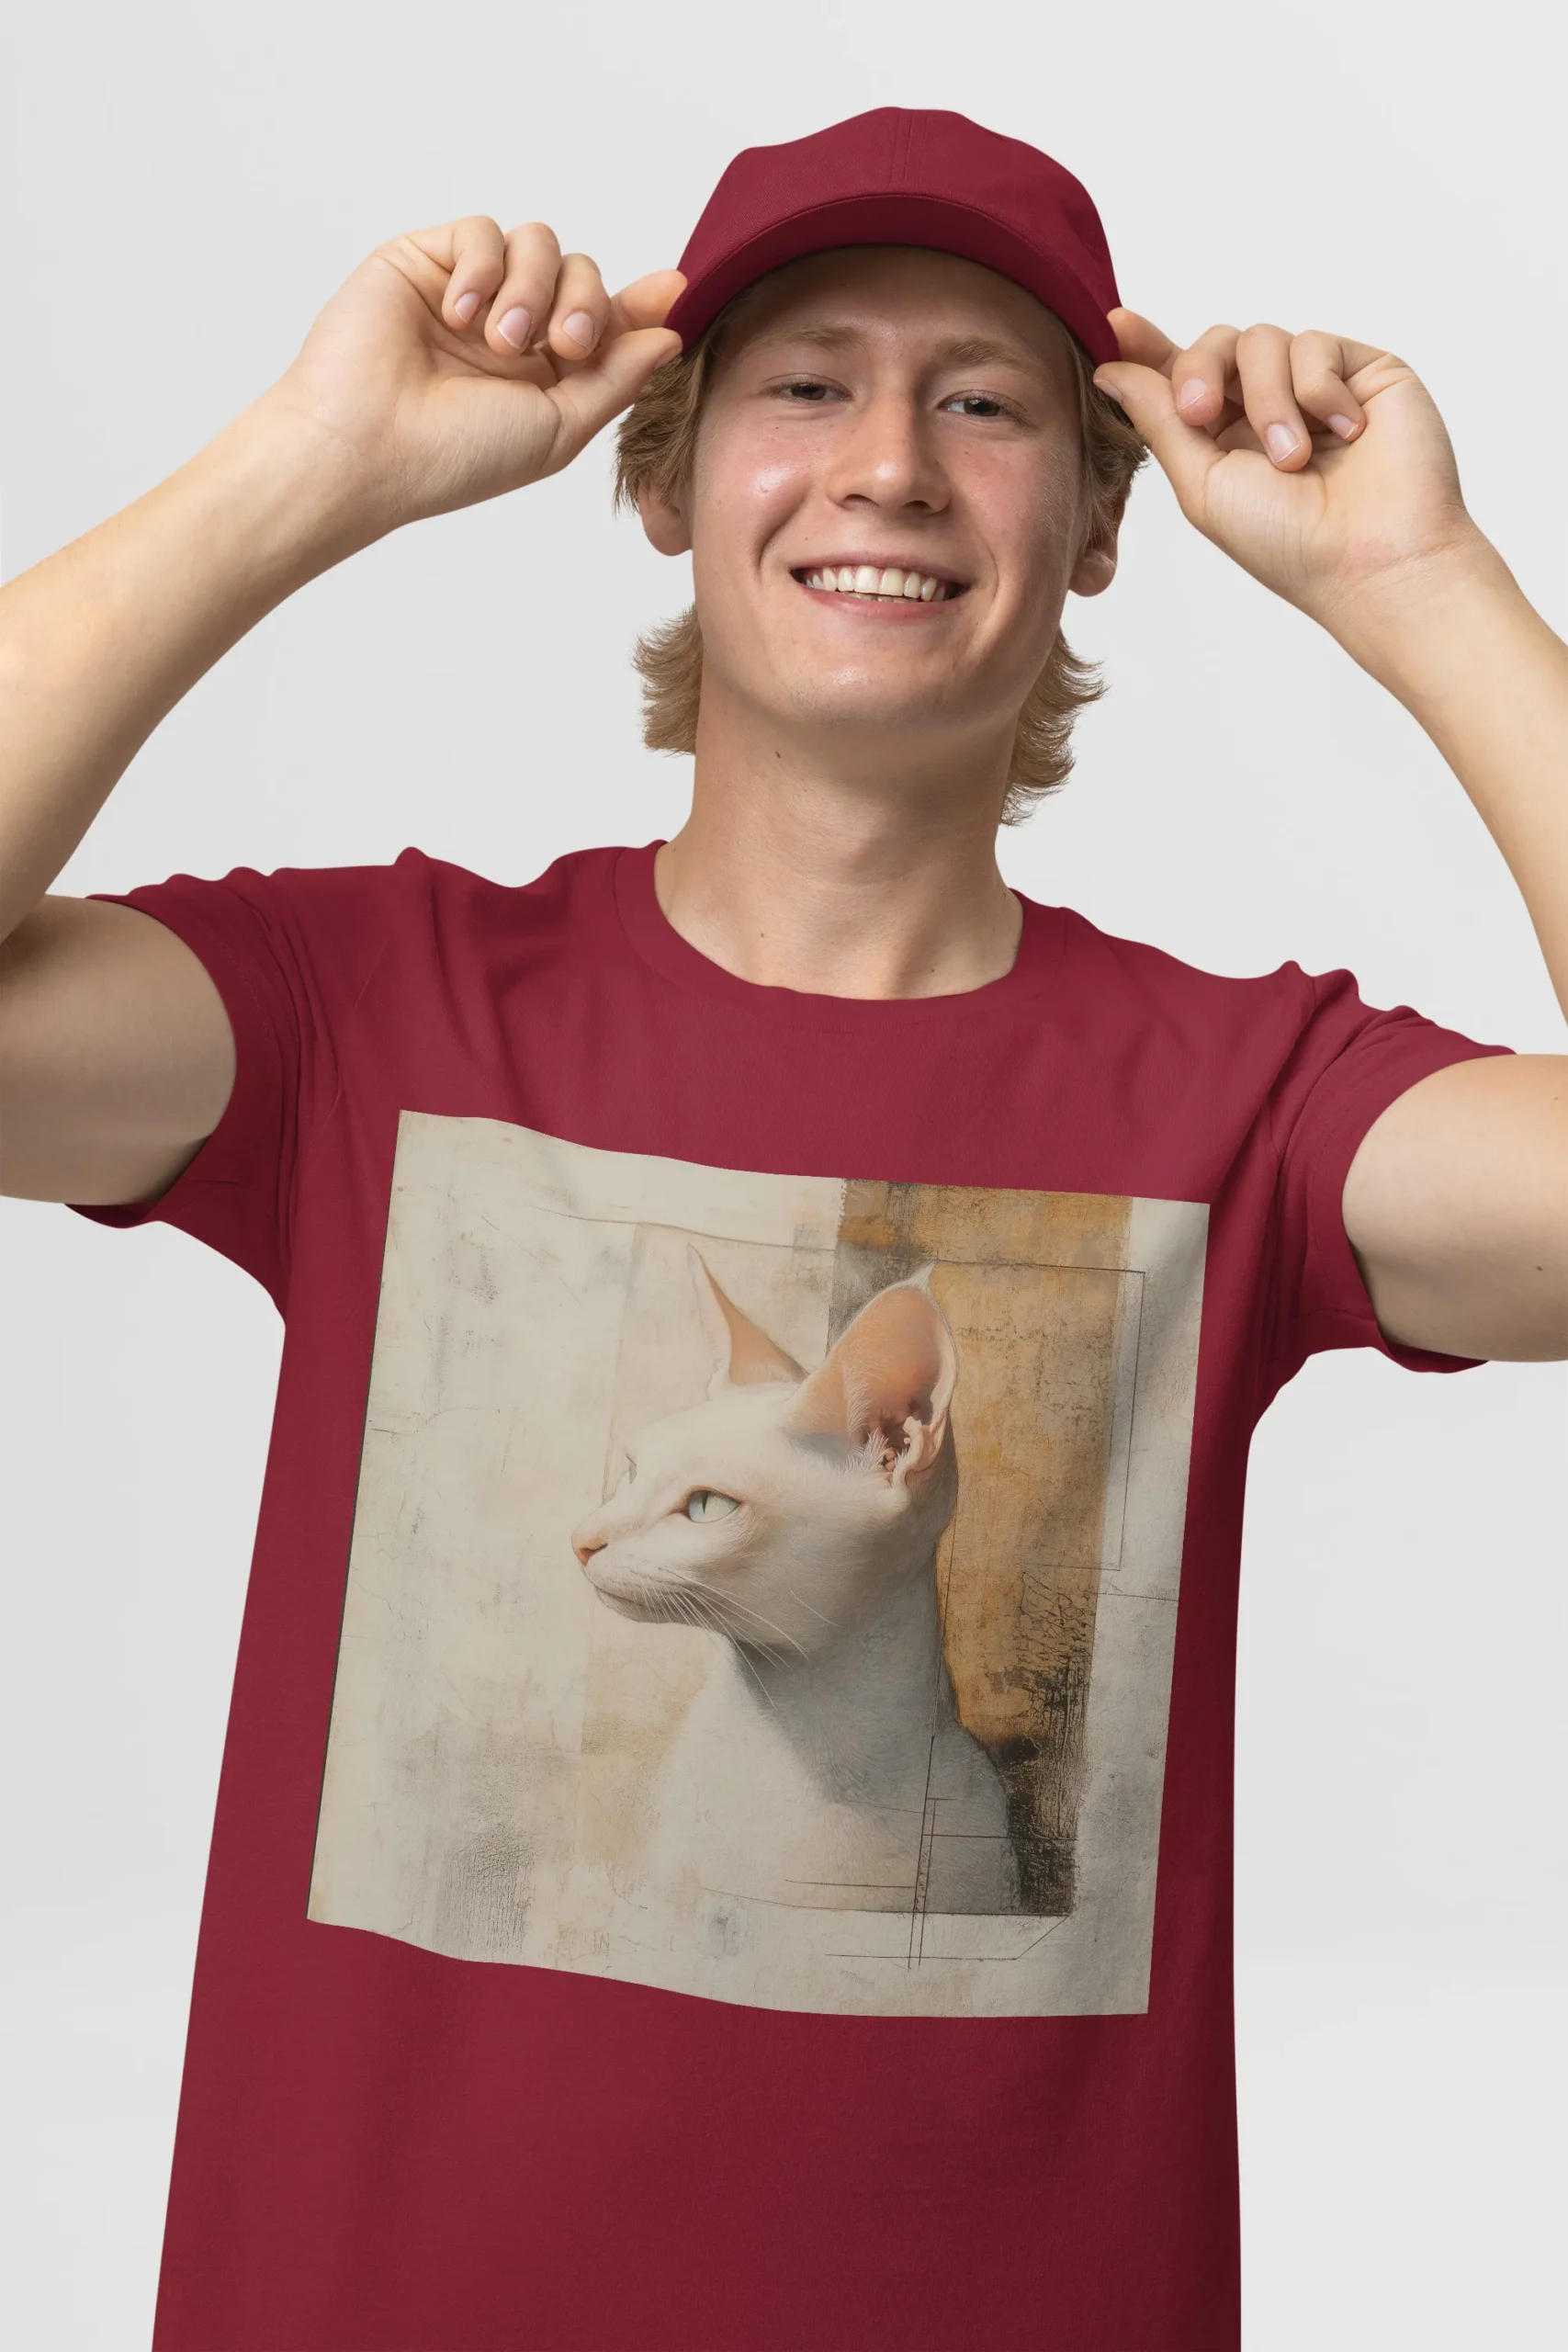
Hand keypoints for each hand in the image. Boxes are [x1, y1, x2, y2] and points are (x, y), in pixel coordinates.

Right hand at [256, 218, 684, 536]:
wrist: (368, 447)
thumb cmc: (457, 457)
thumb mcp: (560, 429)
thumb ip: (616, 379)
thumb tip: (670, 334)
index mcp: (547, 374)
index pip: (607, 320)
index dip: (642, 304)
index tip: (675, 291)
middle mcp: (513, 328)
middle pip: (582, 272)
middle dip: (587, 304)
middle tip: (565, 347)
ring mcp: (471, 292)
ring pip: (539, 244)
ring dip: (533, 289)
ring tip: (502, 341)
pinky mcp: (426, 260)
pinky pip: (483, 231)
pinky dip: (483, 269)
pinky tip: (459, 316)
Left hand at [1093, 311, 1487, 638]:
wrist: (1374, 556)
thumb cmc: (1289, 543)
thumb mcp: (1202, 485)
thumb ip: (1158, 420)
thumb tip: (1109, 369)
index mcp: (1223, 439)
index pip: (1182, 377)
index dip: (1149, 348)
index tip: (1116, 322)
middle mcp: (1267, 406)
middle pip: (1216, 343)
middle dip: (1200, 371)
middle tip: (1200, 413)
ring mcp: (1316, 385)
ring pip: (1263, 339)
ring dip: (1269, 398)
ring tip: (1293, 457)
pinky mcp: (1363, 368)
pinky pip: (1317, 343)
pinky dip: (1320, 390)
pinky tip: (1345, 434)